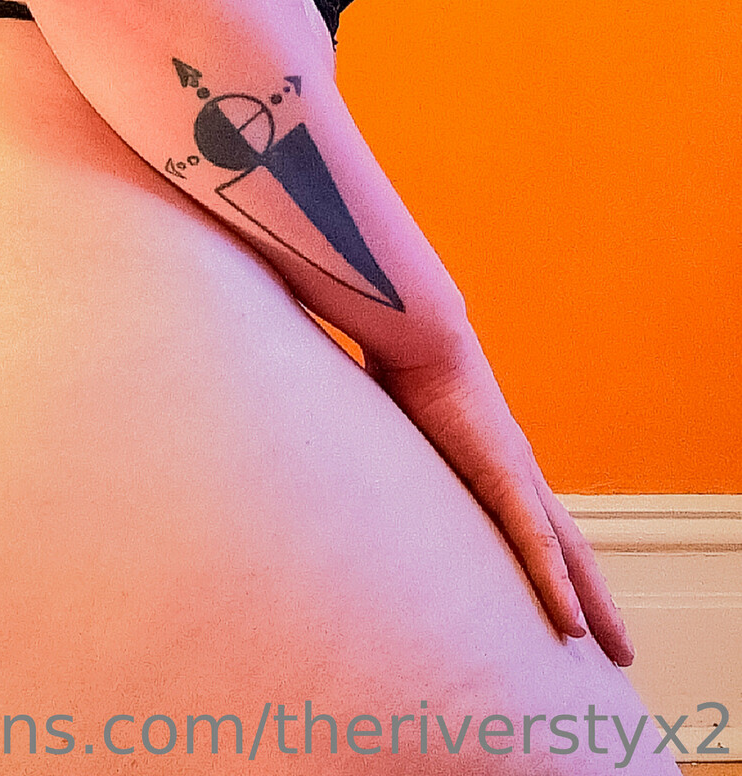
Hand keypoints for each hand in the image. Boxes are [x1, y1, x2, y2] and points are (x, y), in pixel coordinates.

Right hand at [365, 331, 634, 666]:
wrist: (418, 332)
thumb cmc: (404, 367)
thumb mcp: (402, 429)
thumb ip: (398, 456)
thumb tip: (365, 469)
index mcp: (495, 462)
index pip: (539, 527)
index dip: (558, 568)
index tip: (572, 608)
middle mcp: (517, 472)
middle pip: (569, 549)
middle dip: (594, 598)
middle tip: (617, 649)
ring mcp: (515, 474)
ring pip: (567, 555)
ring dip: (592, 603)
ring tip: (616, 650)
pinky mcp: (504, 474)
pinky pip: (537, 542)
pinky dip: (556, 584)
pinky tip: (573, 623)